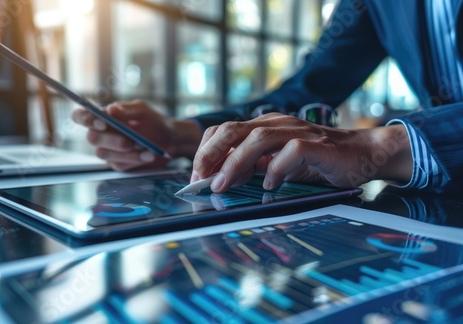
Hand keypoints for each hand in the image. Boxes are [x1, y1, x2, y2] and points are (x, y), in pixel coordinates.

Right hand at [72, 100, 202, 170]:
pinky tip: (148, 155)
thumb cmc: (154, 121)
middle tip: (129, 142)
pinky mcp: (117, 163)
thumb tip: (110, 110)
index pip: (81, 116)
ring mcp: (109, 150)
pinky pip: (119, 164)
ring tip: (145, 148)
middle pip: (92, 138)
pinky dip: (135, 160)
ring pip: (104, 154)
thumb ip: (126, 111)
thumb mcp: (142, 111)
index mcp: (104, 116)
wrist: (170, 139)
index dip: (85, 119)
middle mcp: (102, 134)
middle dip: (111, 140)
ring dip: (125, 152)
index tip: (102, 122)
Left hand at [191, 113, 412, 192]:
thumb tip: (221, 180)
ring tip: (222, 185)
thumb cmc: (319, 161)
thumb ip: (253, 166)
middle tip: (198, 180)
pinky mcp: (318, 145)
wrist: (363, 153)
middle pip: (232, 129)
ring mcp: (297, 132)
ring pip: (257, 138)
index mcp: (264, 126)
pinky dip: (277, 168)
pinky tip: (270, 185)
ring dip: (235, 163)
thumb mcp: (278, 163)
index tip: (195, 178)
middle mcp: (277, 124)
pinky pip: (292, 151)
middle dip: (209, 154)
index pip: (224, 131)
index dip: (205, 152)